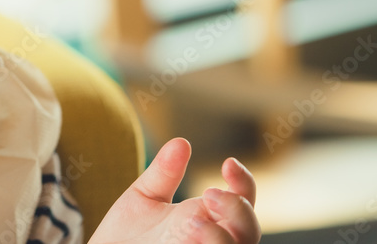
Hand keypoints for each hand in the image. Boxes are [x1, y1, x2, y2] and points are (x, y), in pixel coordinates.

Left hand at [89, 138, 259, 243]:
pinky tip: (190, 237)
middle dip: (238, 209)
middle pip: (249, 229)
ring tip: (192, 223)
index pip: (242, 199)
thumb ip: (164, 172)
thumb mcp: (144, 197)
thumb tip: (181, 142)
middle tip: (209, 194)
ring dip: (223, 237)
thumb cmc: (126, 233)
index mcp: (207, 216)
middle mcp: (211, 238)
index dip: (244, 181)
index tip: (228, 163)